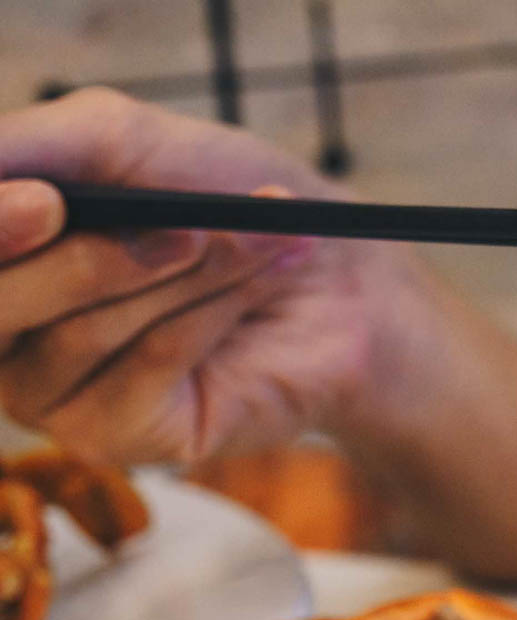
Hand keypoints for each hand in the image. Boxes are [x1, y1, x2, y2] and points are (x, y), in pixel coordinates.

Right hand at [0, 88, 400, 464]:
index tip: (47, 204)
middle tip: (187, 229)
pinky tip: (255, 286)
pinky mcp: (119, 438)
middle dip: (98, 257)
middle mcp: (0, 333)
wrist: (340, 274)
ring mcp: (51, 395)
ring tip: (250, 240)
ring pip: (80, 331)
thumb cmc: (225, 194)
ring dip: (180, 275)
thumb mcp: (120, 141)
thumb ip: (29, 147)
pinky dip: (208, 314)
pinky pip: (146, 366)